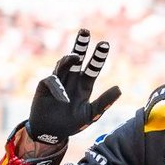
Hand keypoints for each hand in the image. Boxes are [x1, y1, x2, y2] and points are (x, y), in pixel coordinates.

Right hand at [27, 30, 120, 147]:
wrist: (51, 133)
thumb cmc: (72, 123)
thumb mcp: (92, 114)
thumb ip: (104, 102)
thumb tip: (120, 88)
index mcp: (84, 86)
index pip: (93, 68)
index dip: (98, 56)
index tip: (105, 44)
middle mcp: (71, 81)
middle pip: (76, 60)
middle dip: (80, 45)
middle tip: (85, 31)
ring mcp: (57, 83)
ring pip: (63, 65)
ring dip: (68, 59)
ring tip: (76, 55)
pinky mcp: (44, 88)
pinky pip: (51, 81)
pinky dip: (58, 87)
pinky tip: (64, 97)